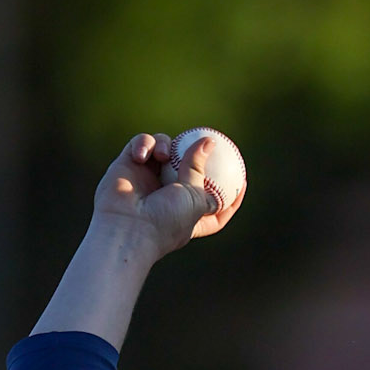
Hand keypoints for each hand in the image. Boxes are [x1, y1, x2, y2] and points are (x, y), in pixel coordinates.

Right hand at [32, 132, 239, 346]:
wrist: (126, 227)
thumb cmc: (164, 219)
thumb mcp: (194, 199)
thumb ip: (202, 171)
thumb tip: (209, 143)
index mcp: (189, 214)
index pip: (214, 204)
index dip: (230, 195)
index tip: (243, 182)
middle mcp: (168, 196)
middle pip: (187, 170)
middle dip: (195, 157)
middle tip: (205, 142)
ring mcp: (147, 180)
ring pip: (164, 149)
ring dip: (165, 146)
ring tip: (163, 156)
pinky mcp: (128, 166)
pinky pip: (141, 144)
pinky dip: (144, 145)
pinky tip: (141, 156)